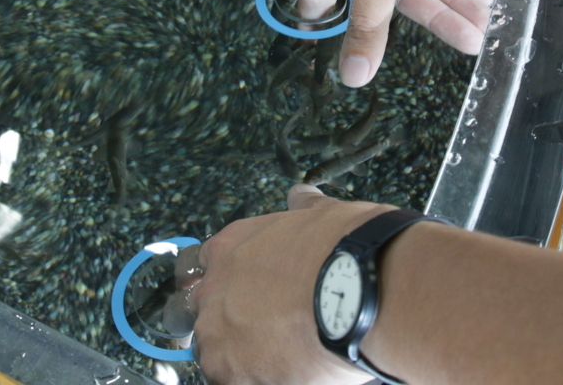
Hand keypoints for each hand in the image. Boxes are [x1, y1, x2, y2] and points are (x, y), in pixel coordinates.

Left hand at [191, 185, 392, 384]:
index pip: (201, 267)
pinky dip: (258, 379)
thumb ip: (304, 209)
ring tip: (284, 356)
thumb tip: (301, 196)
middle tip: (265, 331)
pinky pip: (232, 380)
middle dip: (226, 322)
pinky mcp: (231, 373)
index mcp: (231, 247)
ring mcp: (217, 334)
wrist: (362, 291)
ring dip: (241, 356)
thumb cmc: (347, 251)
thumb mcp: (323, 214)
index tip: (245, 295)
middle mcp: (214, 289)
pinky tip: (289, 374)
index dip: (224, 283)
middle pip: (200, 312)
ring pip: (215, 353)